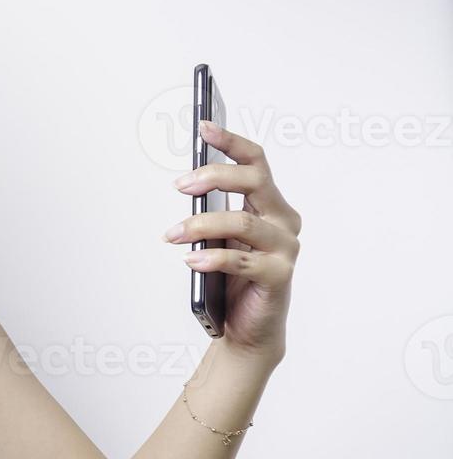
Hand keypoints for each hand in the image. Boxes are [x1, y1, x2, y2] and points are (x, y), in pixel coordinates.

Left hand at [163, 120, 299, 360]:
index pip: (256, 162)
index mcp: (271, 205)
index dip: (231, 143)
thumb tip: (188, 182)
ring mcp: (285, 249)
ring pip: (244, 223)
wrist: (248, 329)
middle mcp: (284, 221)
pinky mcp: (279, 276)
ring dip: (201, 225)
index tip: (203, 129)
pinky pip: (242, 261)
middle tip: (180, 185)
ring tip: (173, 234)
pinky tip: (190, 260)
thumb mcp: (220, 240)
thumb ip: (214, 213)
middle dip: (214, 177)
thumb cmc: (233, 281)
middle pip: (254, 182)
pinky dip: (212, 258)